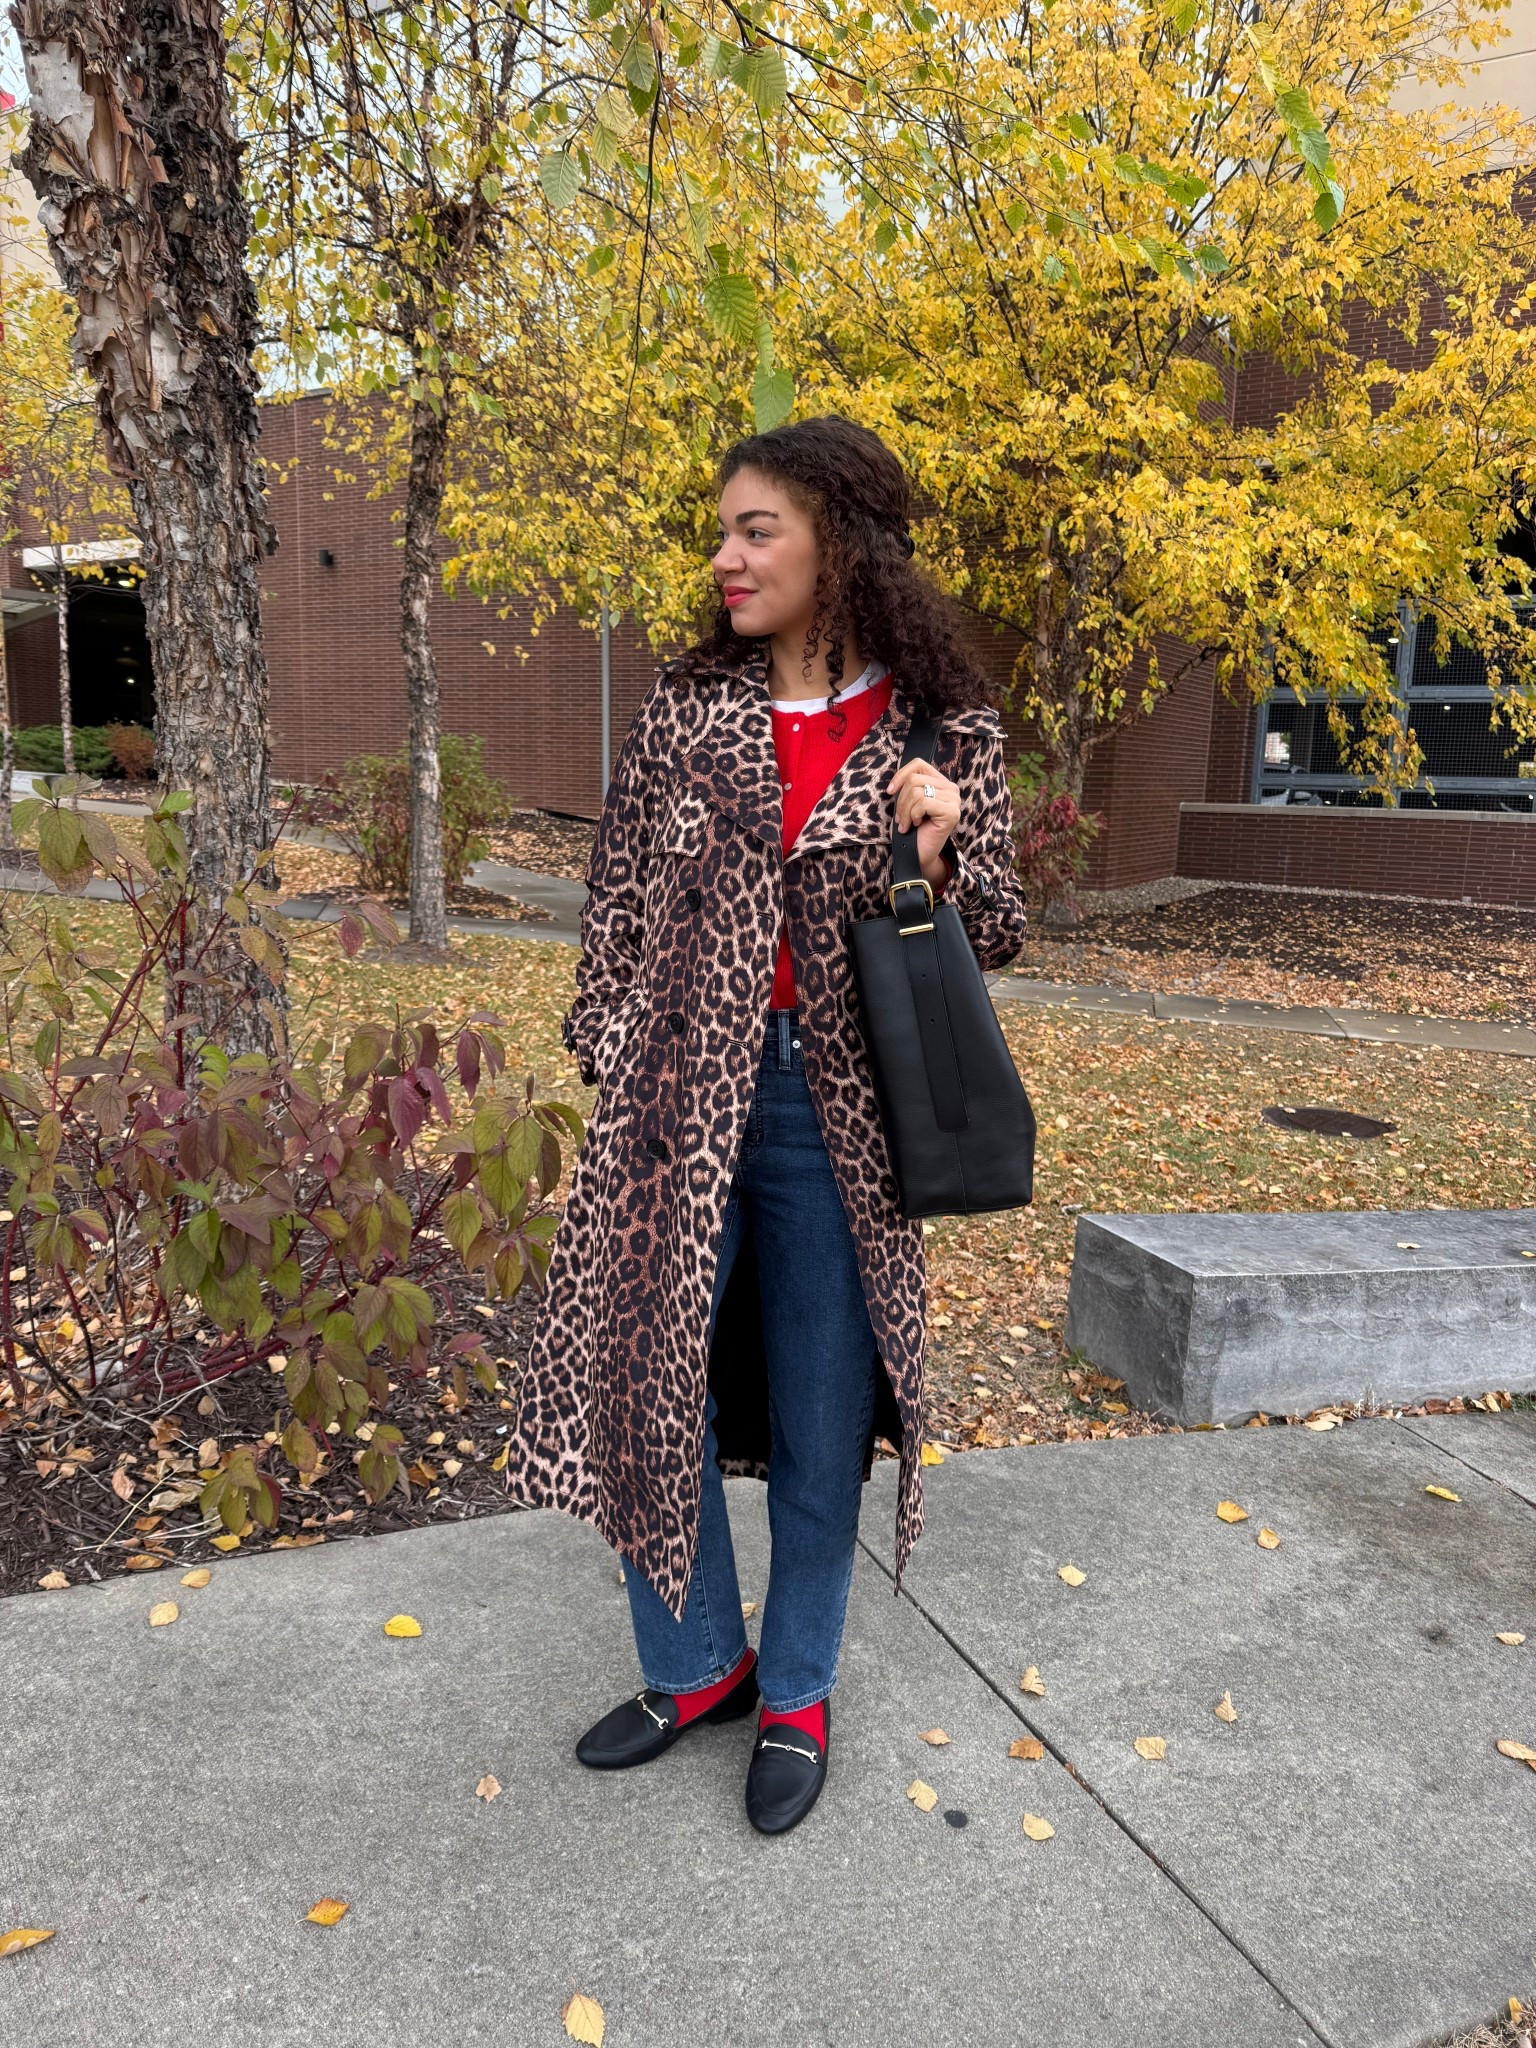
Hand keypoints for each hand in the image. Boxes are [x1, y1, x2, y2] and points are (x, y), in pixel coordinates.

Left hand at [887, 757, 960, 889]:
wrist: (918, 855)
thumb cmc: (911, 830)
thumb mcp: (907, 802)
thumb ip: (909, 785)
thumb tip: (897, 777)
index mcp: (941, 782)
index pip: (919, 764)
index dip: (900, 775)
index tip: (890, 792)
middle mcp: (951, 789)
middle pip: (914, 779)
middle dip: (901, 800)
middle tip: (901, 818)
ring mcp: (954, 800)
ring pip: (917, 791)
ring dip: (905, 811)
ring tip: (906, 824)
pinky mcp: (952, 812)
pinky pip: (924, 803)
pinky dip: (913, 815)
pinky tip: (916, 825)